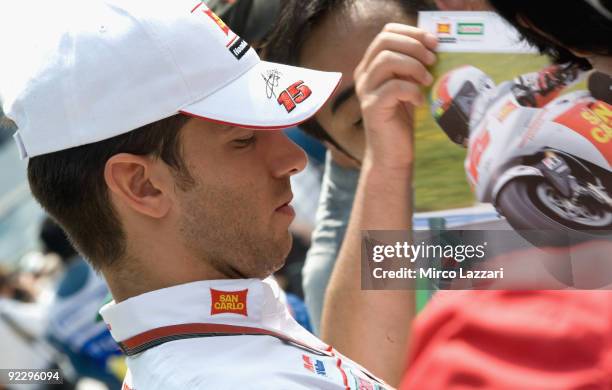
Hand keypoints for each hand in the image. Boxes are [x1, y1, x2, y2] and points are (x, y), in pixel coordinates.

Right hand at [354, 24, 436, 170]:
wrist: (392, 155)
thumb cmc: (403, 122)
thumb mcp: (409, 86)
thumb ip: (413, 66)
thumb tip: (434, 45)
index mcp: (372, 66)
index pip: (386, 33)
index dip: (411, 32)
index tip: (433, 42)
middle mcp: (364, 75)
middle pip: (384, 41)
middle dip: (414, 46)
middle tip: (432, 60)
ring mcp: (366, 91)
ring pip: (386, 60)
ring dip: (413, 66)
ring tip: (428, 80)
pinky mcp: (372, 108)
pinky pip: (393, 87)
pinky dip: (411, 90)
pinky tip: (419, 101)